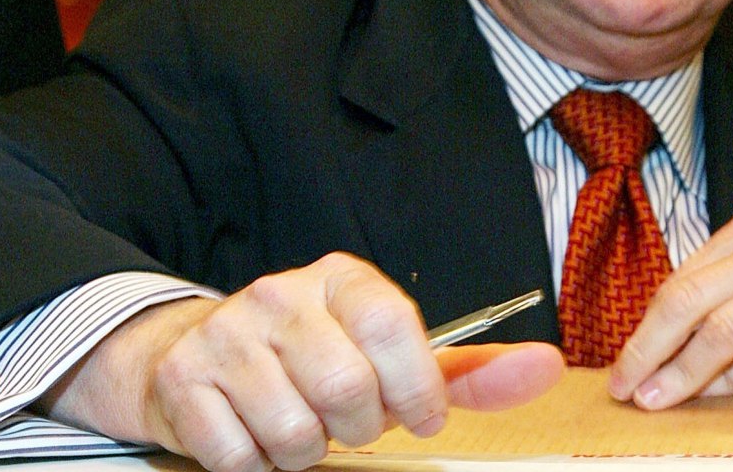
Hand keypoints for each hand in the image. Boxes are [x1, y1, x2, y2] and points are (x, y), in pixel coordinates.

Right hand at [39, 253, 563, 471]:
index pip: (394, 324)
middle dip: (359, 428)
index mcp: (338, 279)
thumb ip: (469, 370)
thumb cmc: (315, 358)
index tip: (420, 414)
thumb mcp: (391, 354)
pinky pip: (241, 459)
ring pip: (296, 432)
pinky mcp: (184, 381)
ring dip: (308, 452)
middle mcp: (279, 295)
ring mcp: (227, 336)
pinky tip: (255, 434)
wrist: (192, 353)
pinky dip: (257, 466)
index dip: (416, 386)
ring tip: (301, 425)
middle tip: (347, 421)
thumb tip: (547, 367)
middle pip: (347, 387)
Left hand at [607, 212, 732, 408]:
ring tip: (655, 399)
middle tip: (624, 385)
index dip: (645, 327)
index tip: (624, 360)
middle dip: (647, 349)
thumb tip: (669, 326)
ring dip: (681, 373)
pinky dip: (731, 382)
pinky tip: (711, 395)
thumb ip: (730, 278)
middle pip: (687, 302)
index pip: (679, 281)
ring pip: (721, 333)